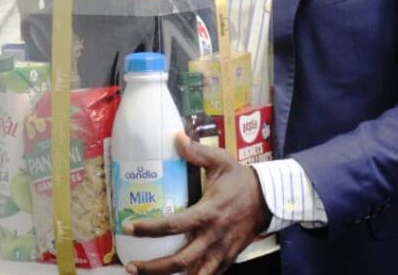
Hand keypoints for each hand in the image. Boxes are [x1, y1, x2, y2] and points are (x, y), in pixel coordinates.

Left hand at [122, 132, 271, 274]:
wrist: (270, 199)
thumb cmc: (241, 180)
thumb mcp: (221, 161)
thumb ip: (197, 152)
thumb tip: (176, 137)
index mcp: (208, 212)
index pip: (173, 225)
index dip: (148, 229)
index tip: (128, 227)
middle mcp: (213, 236)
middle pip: (180, 261)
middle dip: (153, 268)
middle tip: (131, 267)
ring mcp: (222, 251)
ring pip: (194, 274)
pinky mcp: (229, 258)